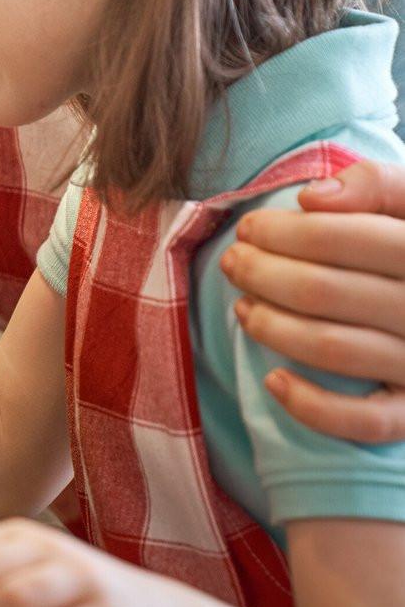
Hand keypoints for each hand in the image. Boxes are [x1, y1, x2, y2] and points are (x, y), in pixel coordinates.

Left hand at [225, 160, 404, 442]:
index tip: (248, 228)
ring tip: (243, 308)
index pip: (352, 238)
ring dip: (272, 328)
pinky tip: (273, 380)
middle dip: (262, 274)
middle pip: (327, 291)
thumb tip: (313, 197)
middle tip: (232, 262)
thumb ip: (375, 185)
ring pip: (334, 349)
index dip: (287, 232)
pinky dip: (313, 406)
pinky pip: (366, 421)